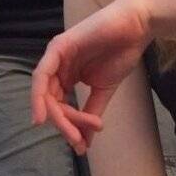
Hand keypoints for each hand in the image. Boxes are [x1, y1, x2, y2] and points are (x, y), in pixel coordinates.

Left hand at [30, 0, 154, 152]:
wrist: (135, 29)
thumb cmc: (121, 53)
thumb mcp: (104, 90)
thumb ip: (91, 113)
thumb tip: (84, 143)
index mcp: (66, 75)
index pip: (58, 105)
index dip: (67, 127)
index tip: (81, 146)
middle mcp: (57, 66)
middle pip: (49, 101)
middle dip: (63, 125)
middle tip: (78, 142)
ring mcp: (56, 56)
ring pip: (45, 92)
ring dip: (57, 116)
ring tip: (74, 133)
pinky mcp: (58, 47)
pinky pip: (42, 74)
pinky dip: (39, 95)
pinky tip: (43, 115)